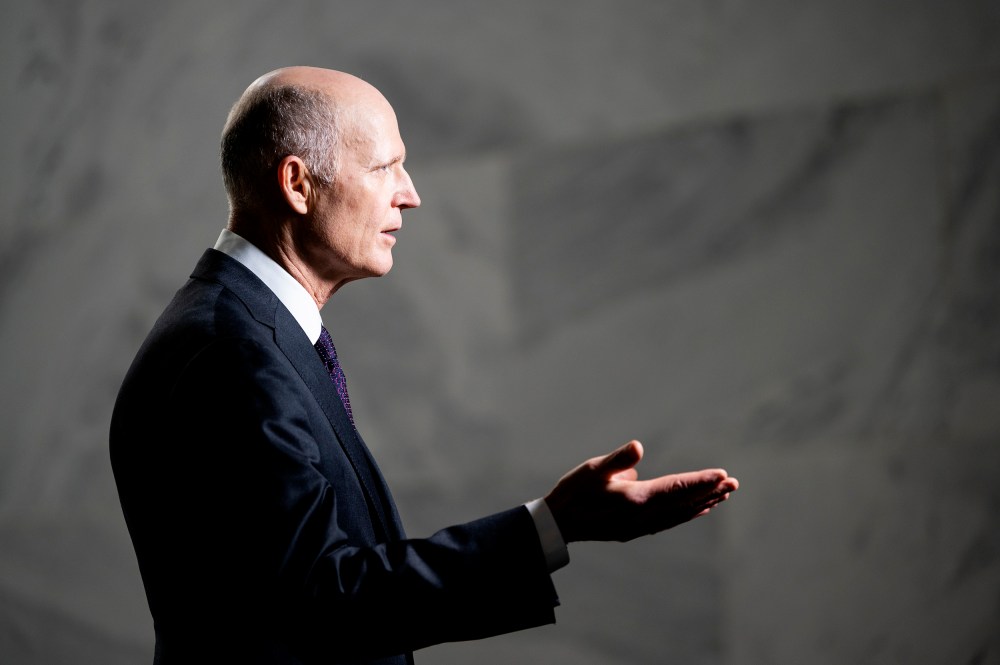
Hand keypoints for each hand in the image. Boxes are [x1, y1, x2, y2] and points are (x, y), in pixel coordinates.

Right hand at [544, 440, 738, 542]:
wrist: (558, 525)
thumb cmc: (573, 491)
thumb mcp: (592, 469)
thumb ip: (617, 459)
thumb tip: (638, 447)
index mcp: (635, 499)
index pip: (676, 488)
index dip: (701, 481)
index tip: (723, 475)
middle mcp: (643, 517)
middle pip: (684, 503)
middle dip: (709, 492)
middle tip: (734, 484)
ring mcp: (640, 526)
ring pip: (679, 515)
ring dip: (701, 504)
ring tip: (722, 495)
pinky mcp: (635, 530)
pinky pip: (669, 522)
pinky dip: (686, 515)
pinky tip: (695, 510)